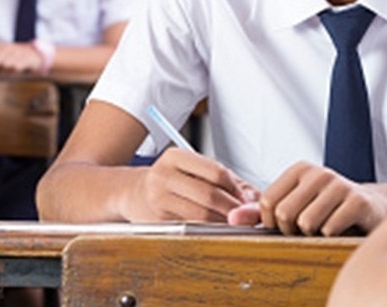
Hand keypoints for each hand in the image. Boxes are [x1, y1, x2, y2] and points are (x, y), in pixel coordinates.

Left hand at [0, 42, 43, 73]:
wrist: (34, 56)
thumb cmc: (12, 57)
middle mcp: (7, 47)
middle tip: (0, 73)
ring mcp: (17, 52)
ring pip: (4, 66)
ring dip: (5, 72)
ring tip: (8, 72)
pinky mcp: (26, 59)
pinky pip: (15, 68)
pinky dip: (14, 72)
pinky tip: (16, 72)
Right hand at [123, 148, 258, 222]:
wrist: (133, 193)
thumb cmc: (172, 181)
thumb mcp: (195, 170)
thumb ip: (227, 180)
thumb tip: (253, 200)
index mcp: (175, 156)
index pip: (216, 171)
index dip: (235, 188)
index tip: (244, 199)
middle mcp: (163, 174)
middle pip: (210, 195)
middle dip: (232, 209)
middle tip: (243, 216)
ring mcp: (158, 199)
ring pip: (201, 215)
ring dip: (222, 222)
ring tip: (231, 223)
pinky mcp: (156, 221)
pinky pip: (190, 228)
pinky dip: (208, 230)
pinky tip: (213, 228)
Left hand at [243, 161, 386, 235]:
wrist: (372, 208)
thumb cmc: (327, 208)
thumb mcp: (293, 204)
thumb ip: (260, 211)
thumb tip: (231, 218)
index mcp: (299, 170)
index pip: (267, 201)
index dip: (272, 222)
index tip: (286, 225)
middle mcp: (318, 173)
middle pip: (285, 214)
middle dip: (292, 230)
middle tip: (306, 229)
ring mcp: (340, 185)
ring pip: (306, 223)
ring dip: (313, 235)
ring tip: (323, 227)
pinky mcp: (358, 202)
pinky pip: (329, 229)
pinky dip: (330, 237)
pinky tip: (339, 228)